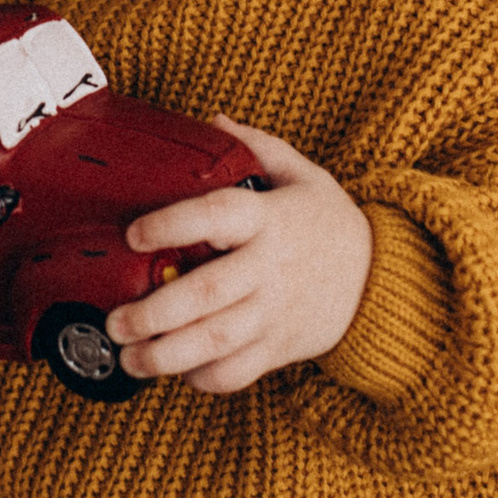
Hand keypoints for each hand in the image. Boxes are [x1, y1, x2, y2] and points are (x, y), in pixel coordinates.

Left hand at [106, 117, 371, 393]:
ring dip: (166, 354)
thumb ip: (258, 148)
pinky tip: (177, 370)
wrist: (382, 279)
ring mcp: (275, 312)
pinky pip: (238, 372)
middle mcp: (270, 267)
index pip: (216, 216)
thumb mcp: (304, 175)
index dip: (171, 224)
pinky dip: (203, 377)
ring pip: (217, 341)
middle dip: (153, 312)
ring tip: (129, 356)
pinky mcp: (281, 347)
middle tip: (115, 320)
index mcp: (268, 219)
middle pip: (207, 293)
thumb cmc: (328, 223)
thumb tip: (213, 120)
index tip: (132, 234)